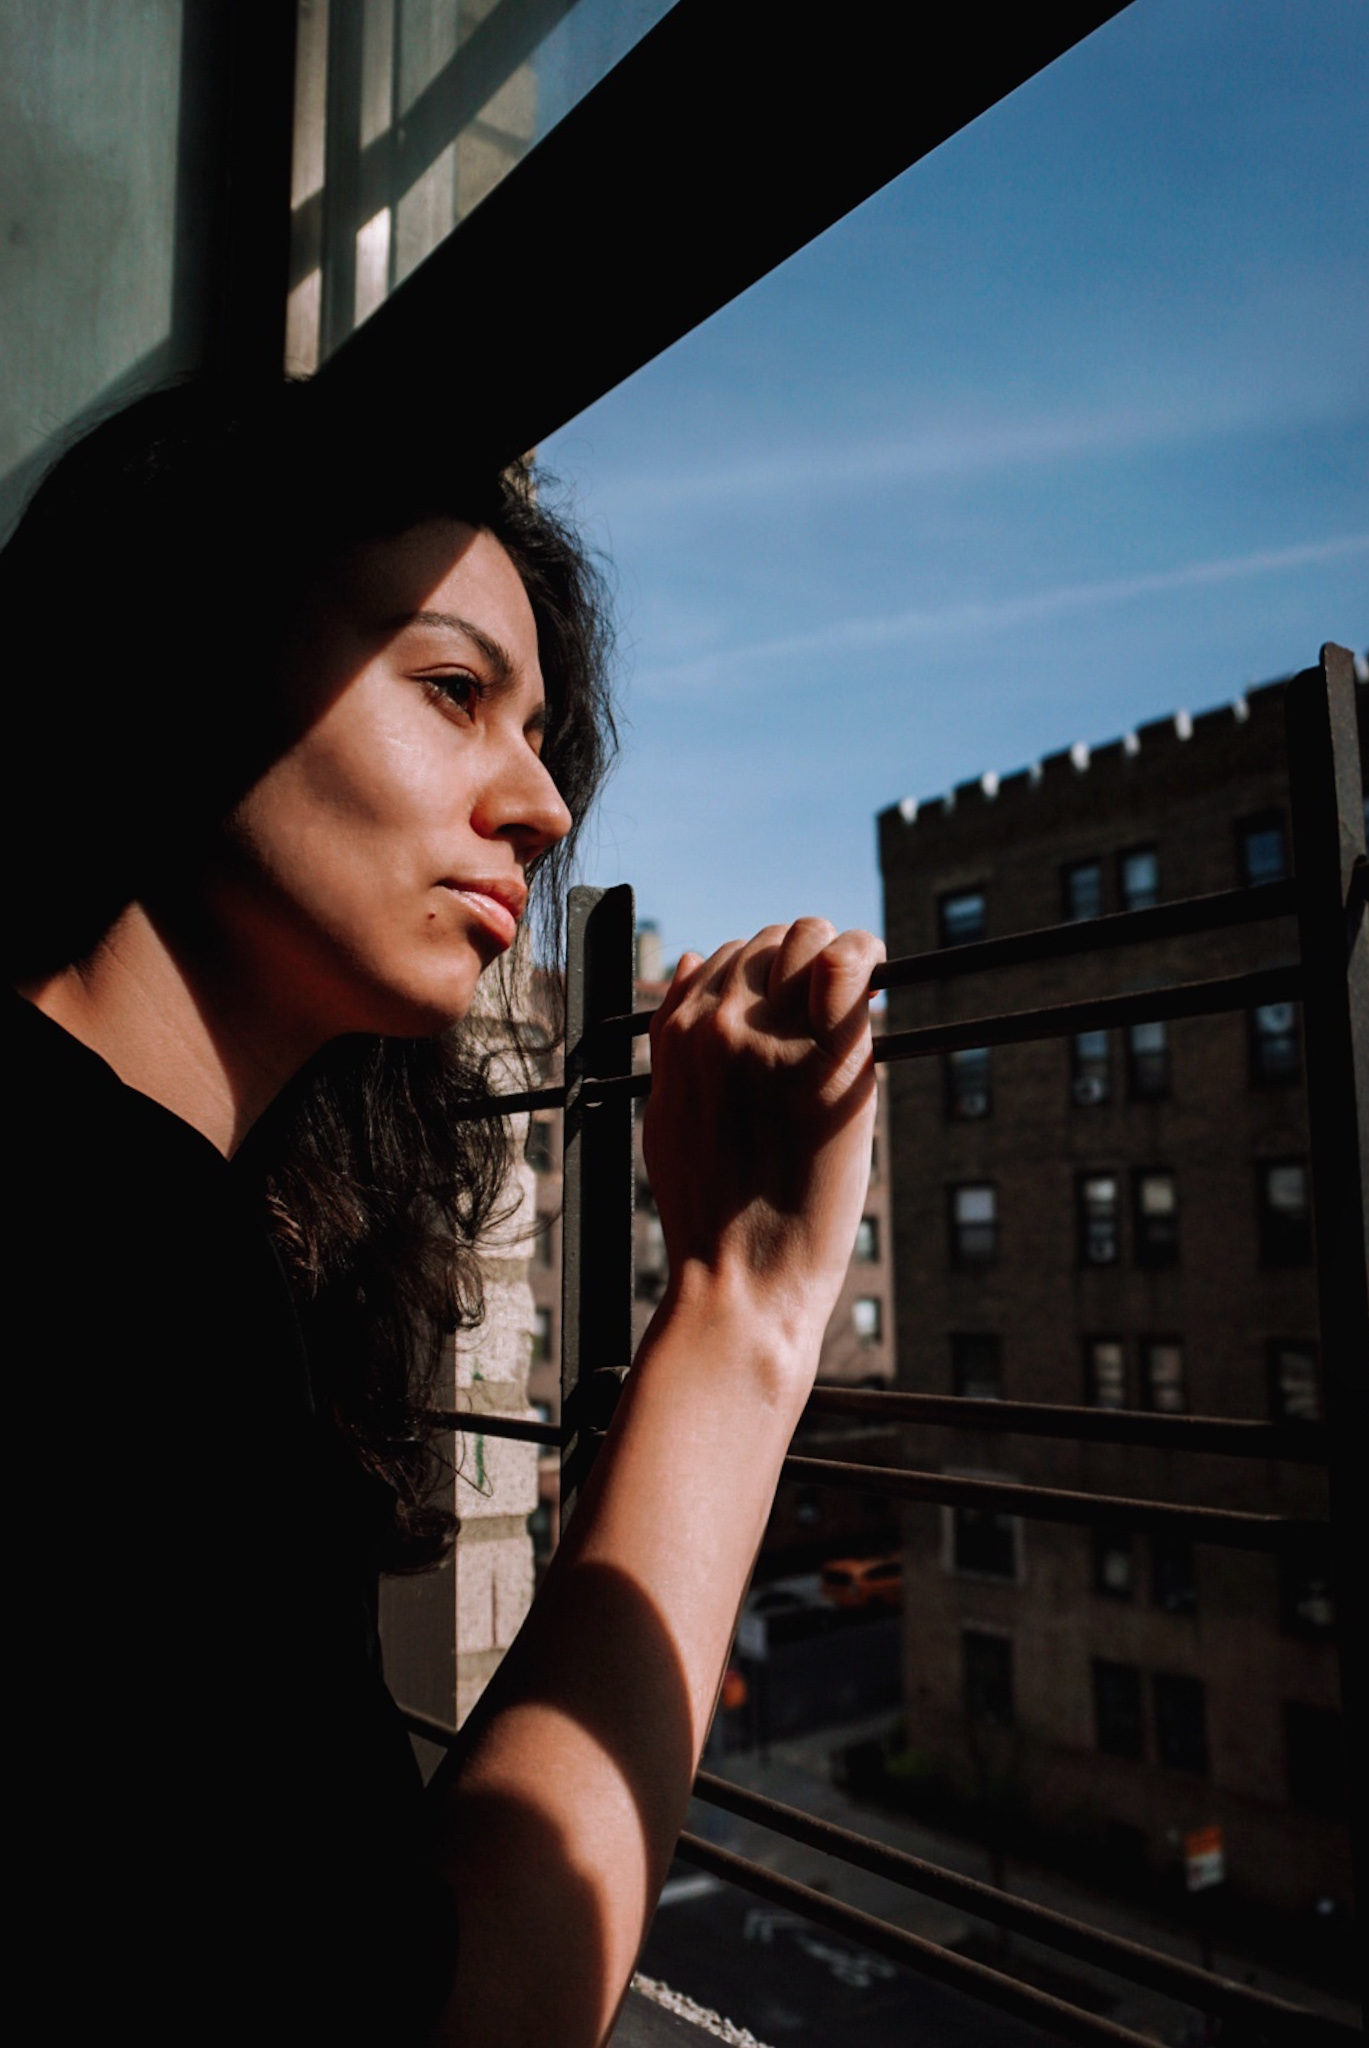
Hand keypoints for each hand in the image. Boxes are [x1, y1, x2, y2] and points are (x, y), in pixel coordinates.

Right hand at [642, 918, 883, 1371]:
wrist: (743, 1275)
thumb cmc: (710, 1209)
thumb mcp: (665, 1114)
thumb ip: (672, 1037)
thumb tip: (690, 956)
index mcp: (677, 1036)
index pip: (725, 958)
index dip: (767, 977)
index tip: (796, 1004)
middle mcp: (719, 1024)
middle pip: (767, 941)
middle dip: (800, 962)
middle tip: (831, 1007)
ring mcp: (771, 1038)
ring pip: (806, 938)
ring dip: (833, 956)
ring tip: (850, 1001)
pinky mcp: (827, 1062)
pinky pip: (847, 966)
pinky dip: (865, 957)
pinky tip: (876, 975)